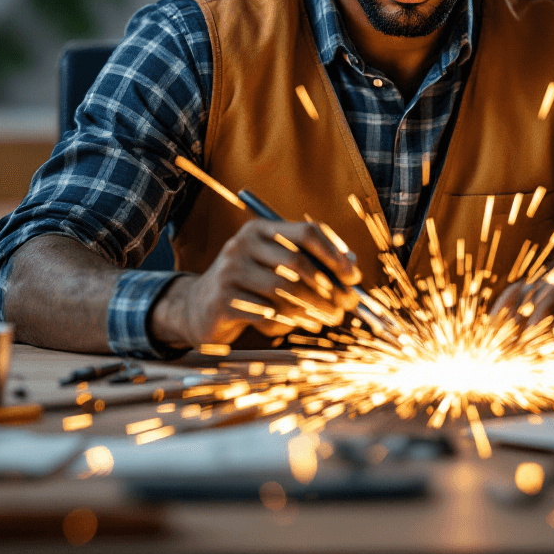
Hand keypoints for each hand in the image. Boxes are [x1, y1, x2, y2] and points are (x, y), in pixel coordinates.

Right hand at [151, 219, 361, 348]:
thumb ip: (309, 263)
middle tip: (346, 305)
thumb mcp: (276, 267)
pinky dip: (287, 322)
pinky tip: (298, 325)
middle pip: (297, 262)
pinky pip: (266, 313)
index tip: (353, 277)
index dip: (334, 254)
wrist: (199, 307)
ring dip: (313, 308)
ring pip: (284, 290)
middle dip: (328, 287)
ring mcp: (231, 271)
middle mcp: (243, 244)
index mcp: (261, 229)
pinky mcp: (223, 300)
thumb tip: (352, 269)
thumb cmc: (250, 285)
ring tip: (329, 319)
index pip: (306, 232)